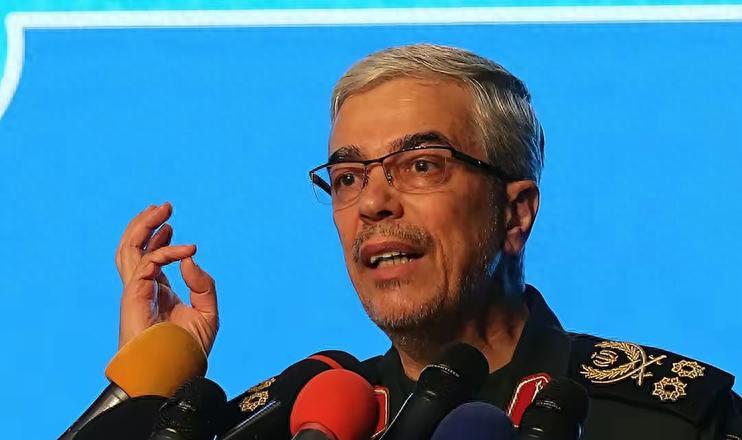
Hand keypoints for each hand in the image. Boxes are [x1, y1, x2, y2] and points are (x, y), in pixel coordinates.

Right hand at [115, 203, 218, 353]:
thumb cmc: (187, 350)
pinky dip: (166, 252)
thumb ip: (203, 285)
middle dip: (145, 224)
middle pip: (133, 249)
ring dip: (143, 226)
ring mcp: (136, 292)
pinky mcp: (133, 296)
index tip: (171, 226)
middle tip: (164, 206)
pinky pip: (147, 264)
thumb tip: (190, 259)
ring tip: (161, 209)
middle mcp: (144, 289)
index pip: (150, 259)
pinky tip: (186, 250)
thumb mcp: (208, 314)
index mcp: (158, 293)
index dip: (158, 240)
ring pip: (129, 250)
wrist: (175, 371)